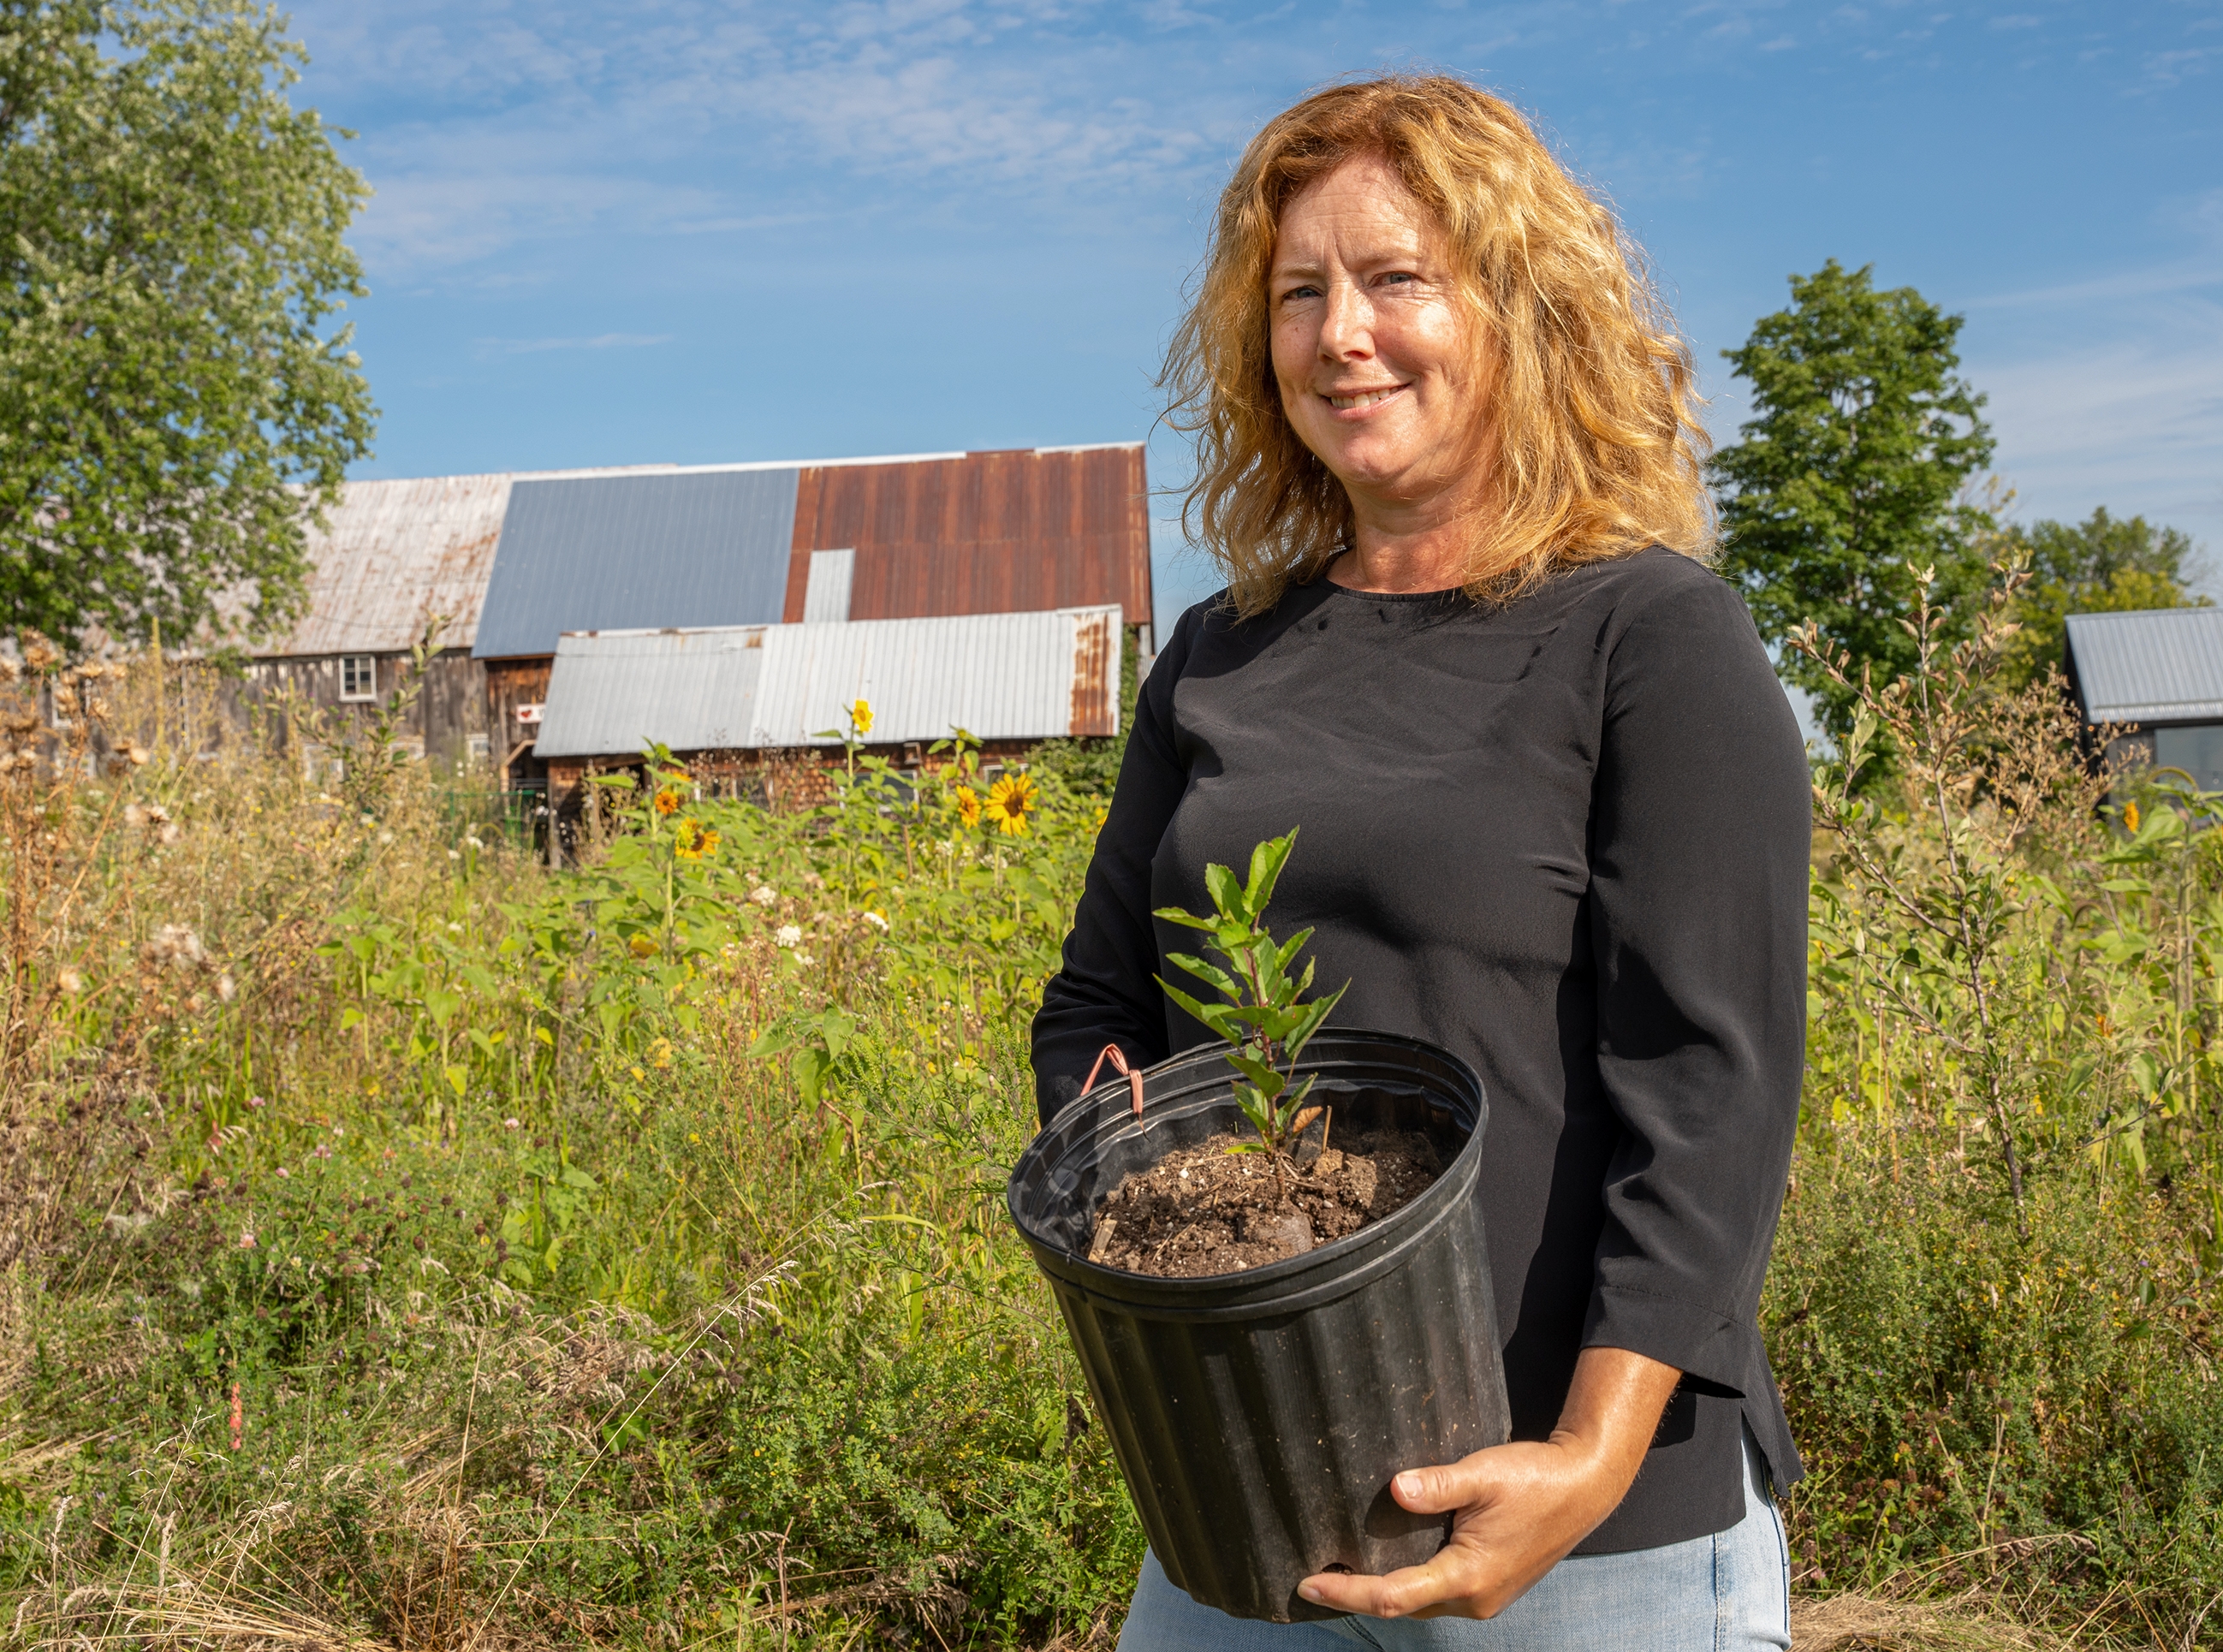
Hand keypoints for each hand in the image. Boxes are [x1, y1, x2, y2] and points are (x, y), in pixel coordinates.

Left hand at [1296, 1346, 1681, 1619]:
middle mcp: (1475, 1598)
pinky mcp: (1491, 1583)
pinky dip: (1408, 1584)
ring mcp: (1485, 1595)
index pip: (1393, 1595)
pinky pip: (1439, 1592)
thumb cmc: (1535, 1478)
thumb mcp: (1484, 1474)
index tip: (1308, 1584)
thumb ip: (1439, 1485)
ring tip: (1338, 1573)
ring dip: (1382, 1591)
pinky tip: (1387, 1563)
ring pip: (1421, 1602)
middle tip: (1310, 1580)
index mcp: (1469, 1577)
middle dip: (1356, 1596)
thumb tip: (1396, 1489)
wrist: (1585, 1487)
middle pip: (1402, 1606)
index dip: (1347, 1593)